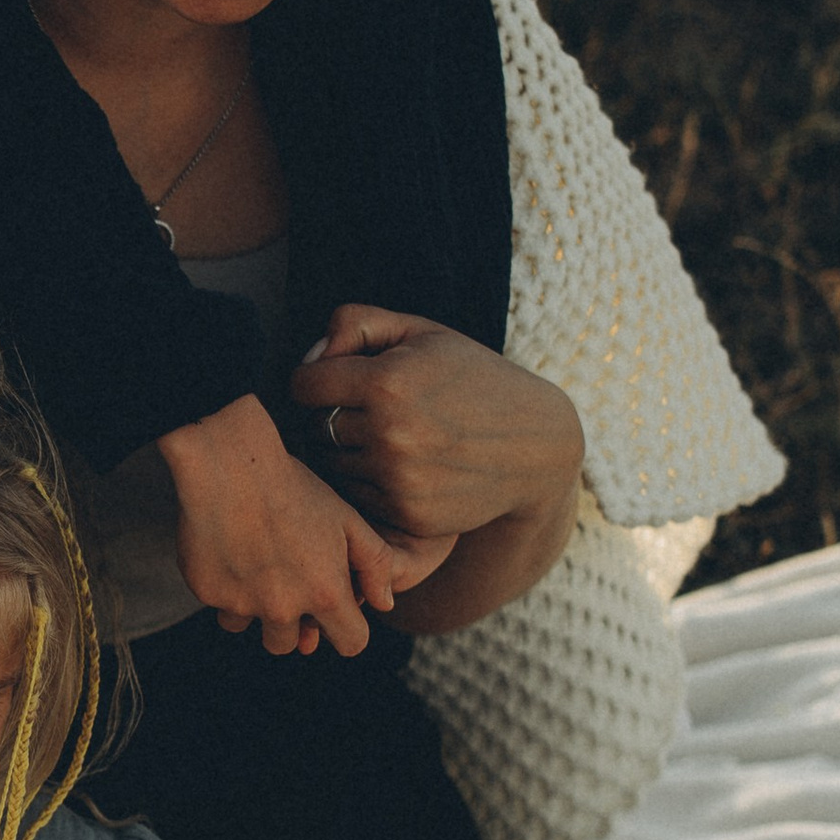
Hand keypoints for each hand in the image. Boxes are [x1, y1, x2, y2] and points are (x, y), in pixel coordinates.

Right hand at [156, 393, 425, 658]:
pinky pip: (219, 606)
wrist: (229, 465)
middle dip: (292, 624)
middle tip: (285, 582)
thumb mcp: (347, 519)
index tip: (335, 613)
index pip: (351, 644)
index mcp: (325, 593)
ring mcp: (242, 604)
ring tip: (255, 565)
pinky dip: (225, 588)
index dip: (347, 631)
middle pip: (289, 646)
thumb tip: (386, 604)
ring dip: (254, 609)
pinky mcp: (207, 594)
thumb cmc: (293, 488)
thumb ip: (376, 564)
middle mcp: (283, 608)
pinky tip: (229, 550)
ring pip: (250, 627)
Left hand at [288, 308, 583, 549]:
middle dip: (329, 415)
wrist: (536, 448)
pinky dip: (369, 483)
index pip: (303, 385)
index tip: (336, 380)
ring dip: (346, 452)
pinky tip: (403, 466)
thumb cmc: (473, 378)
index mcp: (387, 381)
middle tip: (366, 409)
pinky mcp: (408, 515)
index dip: (315, 379)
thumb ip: (356, 324)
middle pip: (313, 426)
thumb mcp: (423, 332)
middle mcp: (389, 433)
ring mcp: (399, 479)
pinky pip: (357, 498)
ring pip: (331, 465)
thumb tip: (310, 358)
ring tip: (389, 436)